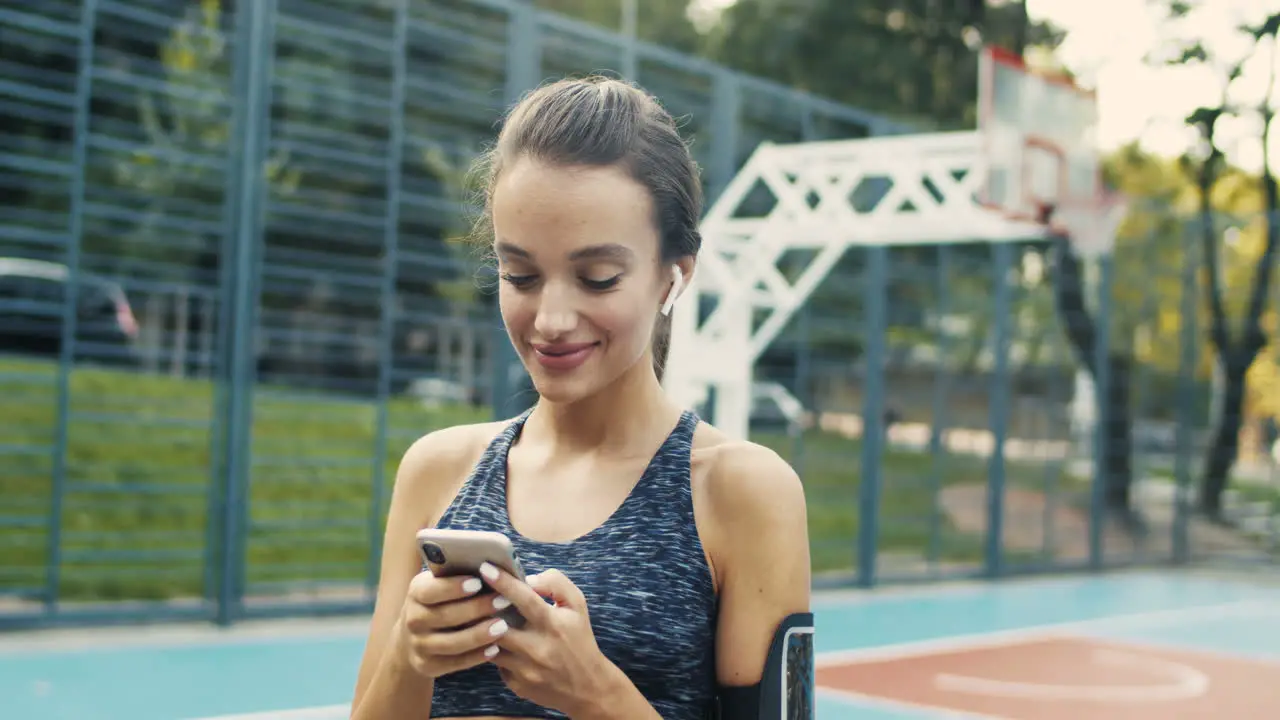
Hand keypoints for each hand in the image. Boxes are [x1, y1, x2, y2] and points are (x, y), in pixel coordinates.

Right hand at [397, 569, 511, 678]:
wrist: (411, 637)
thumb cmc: (439, 602)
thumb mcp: (439, 584)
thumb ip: (457, 575)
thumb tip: (490, 567)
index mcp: (416, 593)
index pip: (431, 590)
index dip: (454, 587)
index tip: (478, 582)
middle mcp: (413, 620)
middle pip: (446, 616)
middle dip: (477, 609)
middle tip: (503, 600)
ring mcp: (418, 645)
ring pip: (452, 643)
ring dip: (479, 635)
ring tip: (503, 626)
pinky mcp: (427, 665)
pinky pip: (455, 663)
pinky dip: (476, 657)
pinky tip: (495, 648)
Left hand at [479, 563, 618, 716]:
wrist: (587, 687)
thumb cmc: (579, 639)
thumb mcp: (577, 606)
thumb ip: (556, 584)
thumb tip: (528, 579)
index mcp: (553, 624)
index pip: (524, 598)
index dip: (503, 581)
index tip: (485, 567)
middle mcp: (537, 648)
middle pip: (497, 625)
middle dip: (483, 610)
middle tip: (473, 597)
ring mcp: (525, 670)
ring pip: (490, 646)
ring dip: (484, 632)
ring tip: (480, 619)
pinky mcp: (516, 685)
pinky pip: (496, 664)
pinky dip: (494, 652)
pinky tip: (497, 644)